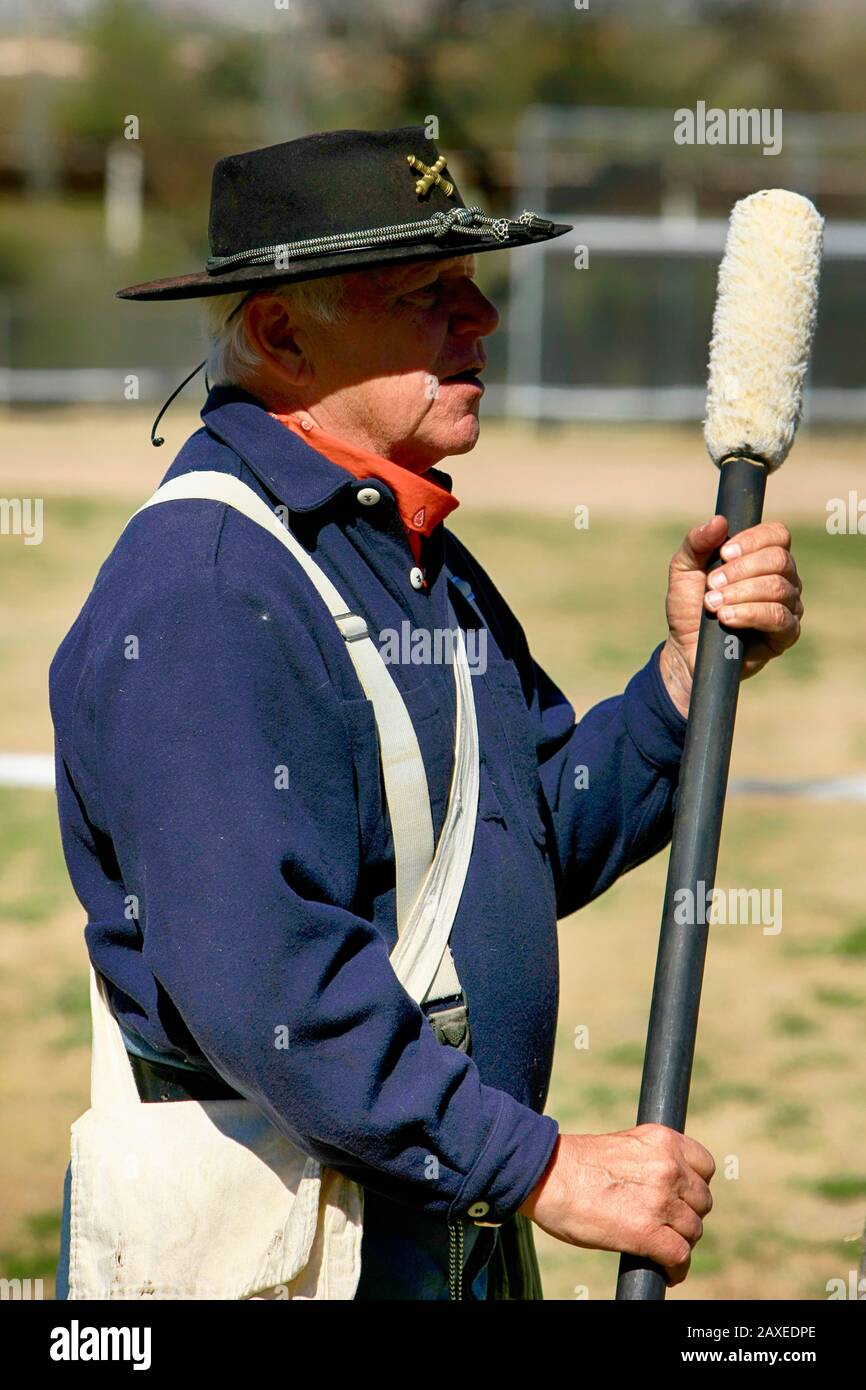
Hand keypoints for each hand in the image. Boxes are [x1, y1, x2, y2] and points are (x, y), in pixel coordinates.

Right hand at [518, 1124, 714, 1286]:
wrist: (546, 1175)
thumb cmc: (574, 1163)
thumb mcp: (622, 1147)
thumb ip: (650, 1161)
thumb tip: (666, 1188)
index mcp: (661, 1140)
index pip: (705, 1166)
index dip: (695, 1185)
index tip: (683, 1196)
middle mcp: (668, 1166)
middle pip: (702, 1201)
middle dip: (687, 1215)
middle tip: (666, 1224)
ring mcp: (660, 1200)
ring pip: (693, 1231)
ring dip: (679, 1242)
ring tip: (661, 1247)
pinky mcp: (647, 1232)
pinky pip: (679, 1257)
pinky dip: (675, 1270)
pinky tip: (666, 1272)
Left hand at [659, 515, 803, 717]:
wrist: (685, 648)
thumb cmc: (689, 606)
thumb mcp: (683, 570)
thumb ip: (697, 543)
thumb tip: (719, 521)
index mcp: (763, 557)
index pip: (777, 535)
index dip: (753, 540)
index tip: (724, 553)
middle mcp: (783, 578)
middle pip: (779, 559)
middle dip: (741, 570)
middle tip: (711, 585)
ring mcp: (788, 606)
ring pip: (778, 588)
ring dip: (740, 594)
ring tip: (712, 605)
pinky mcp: (786, 634)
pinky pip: (780, 617)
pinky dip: (750, 614)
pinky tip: (727, 619)